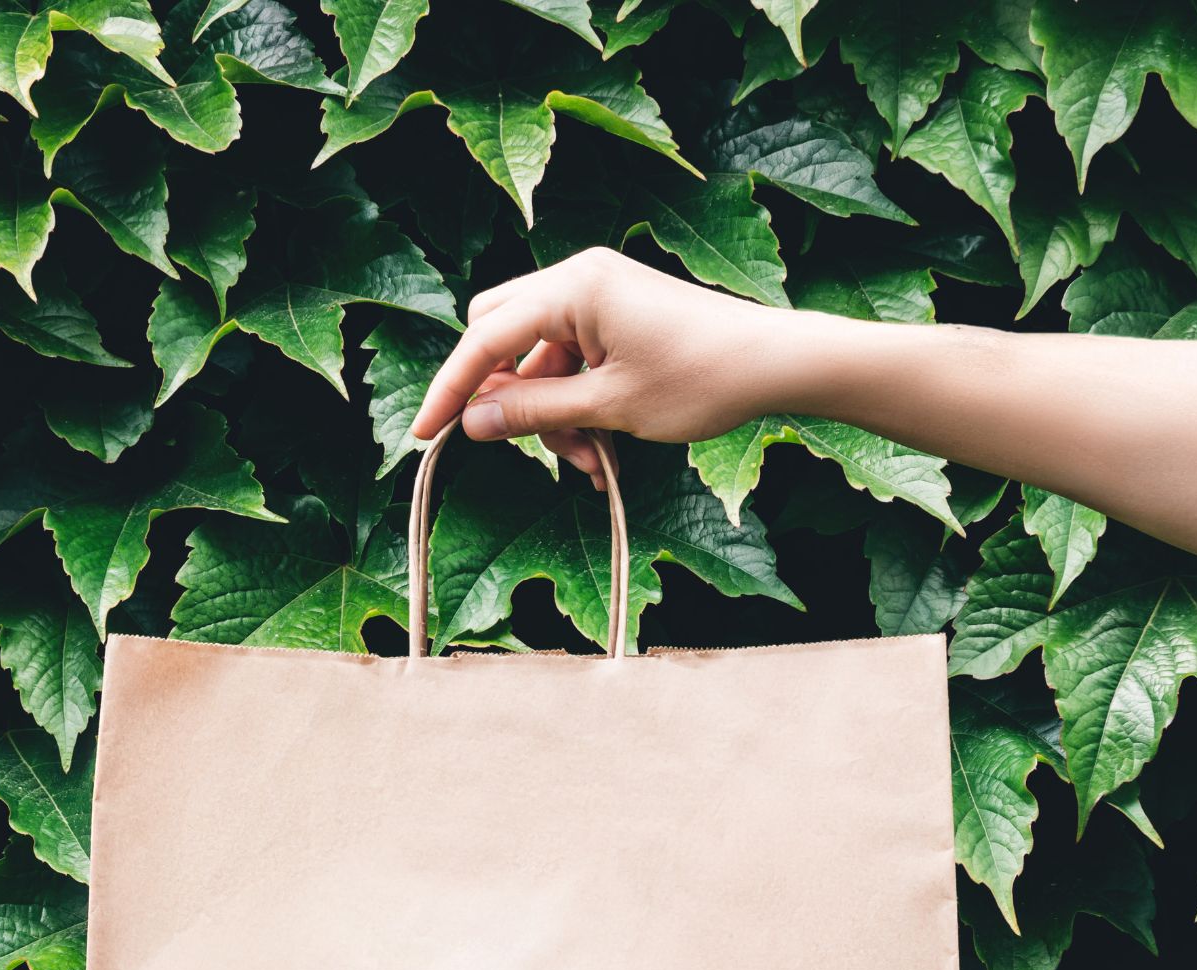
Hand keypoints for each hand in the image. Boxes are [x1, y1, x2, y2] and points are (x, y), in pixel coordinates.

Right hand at [411, 249, 794, 483]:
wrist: (772, 364)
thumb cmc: (700, 379)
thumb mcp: (609, 407)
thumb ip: (534, 412)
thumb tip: (471, 423)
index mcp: (572, 287)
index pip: (485, 339)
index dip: (451, 389)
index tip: (424, 433)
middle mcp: (578, 278)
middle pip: (499, 335)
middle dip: (507, 397)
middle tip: (529, 445)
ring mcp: (597, 295)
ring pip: (537, 359)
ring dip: (552, 416)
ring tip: (594, 463)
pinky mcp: (615, 316)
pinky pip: (570, 361)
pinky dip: (576, 406)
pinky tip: (603, 449)